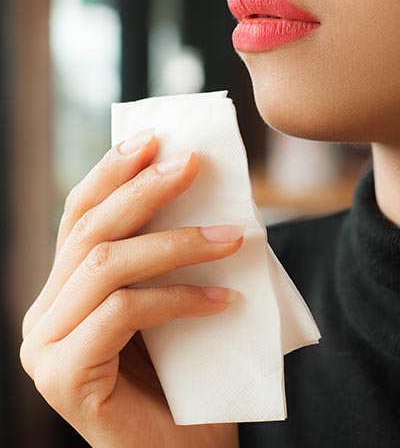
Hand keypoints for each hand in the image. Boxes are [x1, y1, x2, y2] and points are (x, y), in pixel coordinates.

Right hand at [20, 129, 242, 447]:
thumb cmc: (188, 380)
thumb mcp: (177, 306)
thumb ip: (173, 262)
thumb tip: (211, 201)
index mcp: (67, 292)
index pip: (80, 216)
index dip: (112, 172)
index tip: (155, 138)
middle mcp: (46, 314)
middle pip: (89, 231)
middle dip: (144, 189)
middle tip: (192, 164)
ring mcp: (47, 347)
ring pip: (107, 265)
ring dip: (177, 242)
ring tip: (234, 236)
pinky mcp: (64, 377)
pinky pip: (124, 313)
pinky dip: (179, 298)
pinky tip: (226, 301)